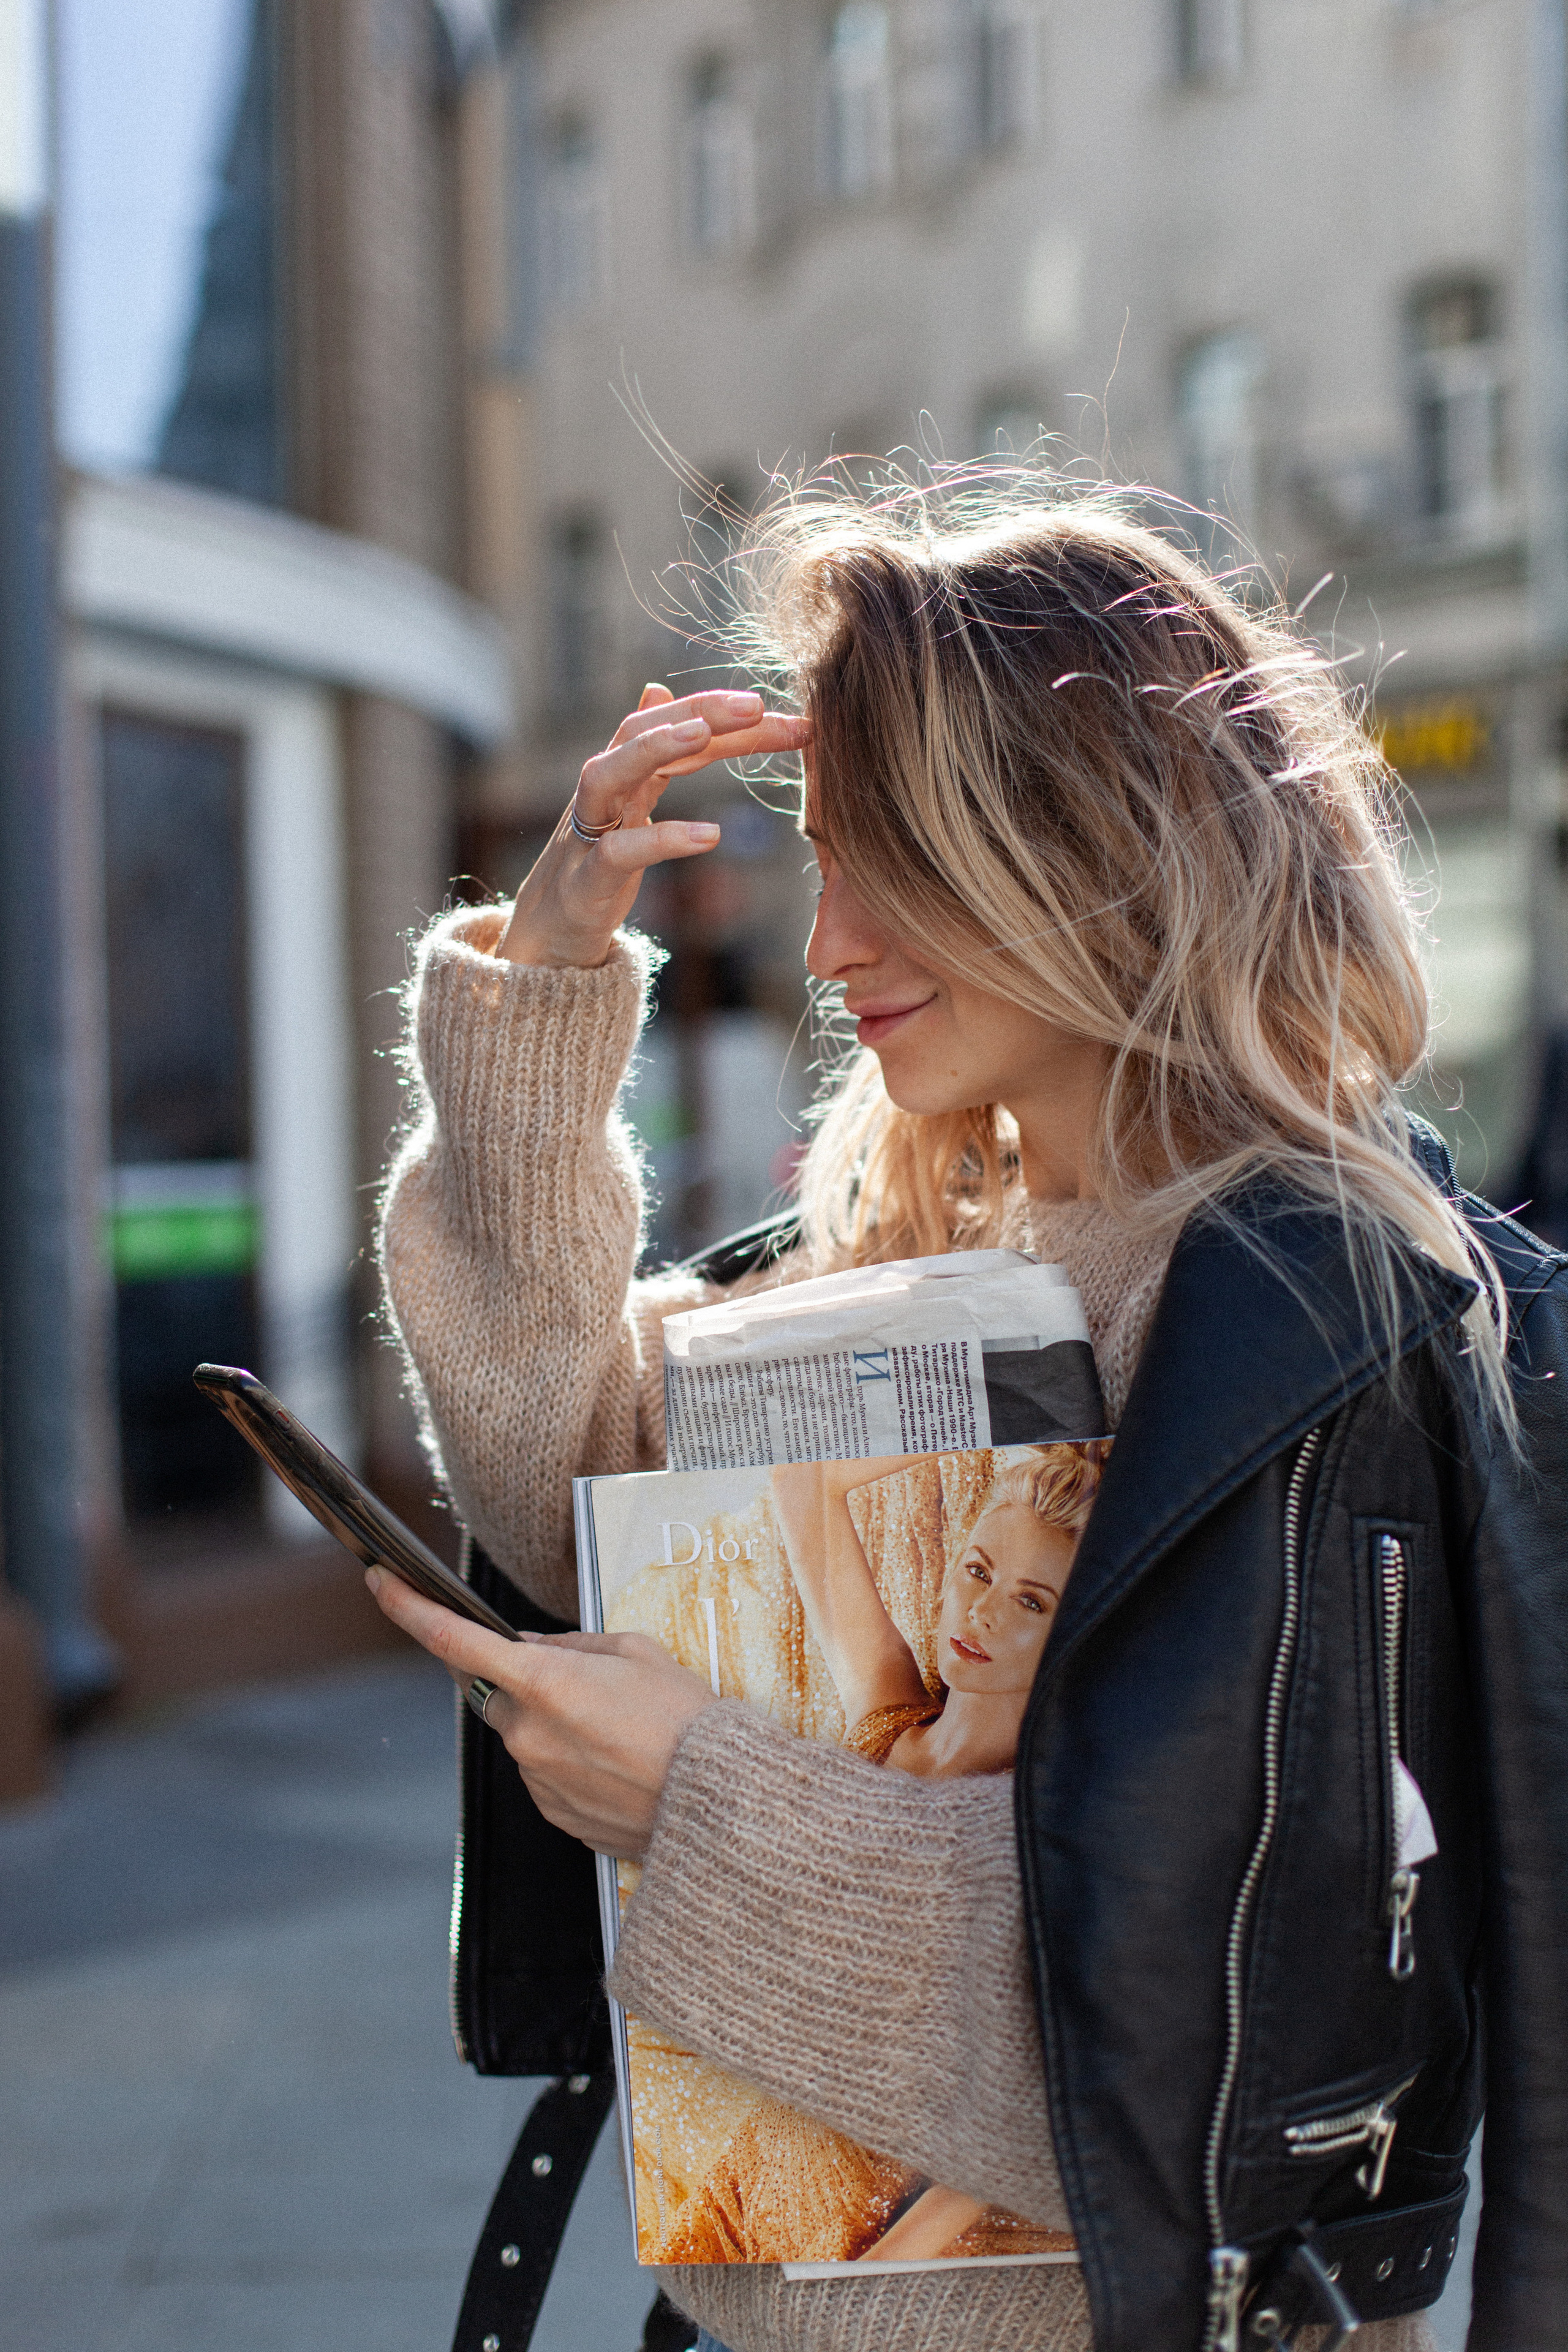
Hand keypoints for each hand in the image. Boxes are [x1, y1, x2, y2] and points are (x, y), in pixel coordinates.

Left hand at [363, 1567, 716, 1855]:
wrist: (717, 1802)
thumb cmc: (685, 1719)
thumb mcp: (637, 1652)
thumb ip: (573, 1645)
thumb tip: (534, 1649)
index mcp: (545, 1682)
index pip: (454, 1640)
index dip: (409, 1608)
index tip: (381, 1583)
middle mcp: (527, 1733)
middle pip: (494, 1691)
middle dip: (521, 1679)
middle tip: (581, 1681)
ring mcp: (536, 1779)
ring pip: (523, 1734)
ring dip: (552, 1722)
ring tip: (617, 1727)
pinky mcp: (553, 1814)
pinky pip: (544, 1773)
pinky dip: (568, 1759)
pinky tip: (615, 1760)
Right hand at [499, 682, 810, 968]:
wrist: (548, 935)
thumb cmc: (594, 867)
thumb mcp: (626, 805)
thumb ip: (652, 755)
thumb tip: (657, 690)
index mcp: (622, 773)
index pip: (677, 729)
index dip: (729, 717)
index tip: (792, 720)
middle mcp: (601, 790)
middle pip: (641, 731)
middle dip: (698, 711)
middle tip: (756, 705)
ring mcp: (588, 832)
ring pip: (608, 773)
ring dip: (653, 747)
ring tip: (704, 733)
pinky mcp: (586, 880)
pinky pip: (619, 852)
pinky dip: (662, 840)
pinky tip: (711, 836)